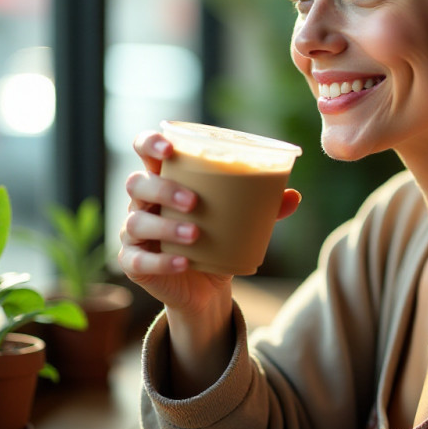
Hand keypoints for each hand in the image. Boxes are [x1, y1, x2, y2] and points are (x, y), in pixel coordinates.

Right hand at [118, 129, 300, 314]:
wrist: (207, 285)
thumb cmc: (218, 237)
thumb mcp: (240, 219)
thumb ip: (264, 206)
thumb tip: (294, 196)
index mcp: (165, 178)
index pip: (144, 149)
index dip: (150, 142)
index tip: (169, 148)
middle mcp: (143, 202)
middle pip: (137, 183)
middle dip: (163, 189)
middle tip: (194, 201)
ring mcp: (133, 233)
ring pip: (135, 222)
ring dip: (165, 227)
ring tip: (195, 234)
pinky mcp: (134, 263)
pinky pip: (137, 261)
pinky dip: (161, 262)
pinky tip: (182, 263)